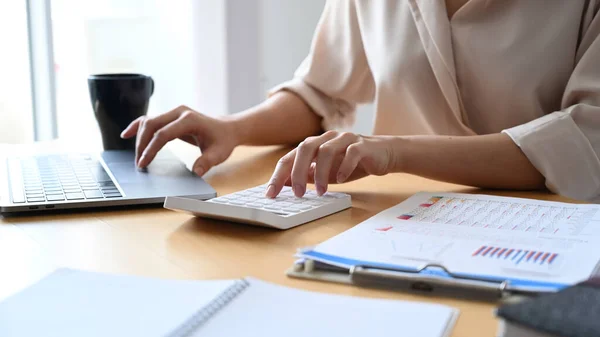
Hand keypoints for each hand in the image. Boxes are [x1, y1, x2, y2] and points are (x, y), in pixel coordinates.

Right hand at [121, 105, 237, 175]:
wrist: (226, 129)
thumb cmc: (222, 141)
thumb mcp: (219, 154)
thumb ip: (207, 162)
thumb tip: (196, 172)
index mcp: (189, 119)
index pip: (163, 133)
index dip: (151, 149)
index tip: (143, 163)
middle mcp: (179, 112)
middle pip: (152, 125)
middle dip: (142, 145)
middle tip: (139, 164)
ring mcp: (174, 113)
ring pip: (148, 122)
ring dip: (139, 138)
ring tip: (137, 158)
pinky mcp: (170, 117)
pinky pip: (150, 120)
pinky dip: (137, 127)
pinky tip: (126, 135)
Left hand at [266, 131, 397, 197]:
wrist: (384, 155)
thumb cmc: (352, 163)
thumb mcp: (326, 173)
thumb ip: (307, 176)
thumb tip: (285, 185)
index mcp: (314, 145)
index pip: (290, 157)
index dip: (279, 175)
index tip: (271, 193)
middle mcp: (327, 138)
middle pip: (305, 148)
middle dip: (297, 171)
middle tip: (297, 193)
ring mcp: (345, 139)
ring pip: (327, 150)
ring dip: (321, 173)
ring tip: (321, 192)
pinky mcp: (362, 145)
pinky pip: (351, 152)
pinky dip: (344, 166)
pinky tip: (341, 179)